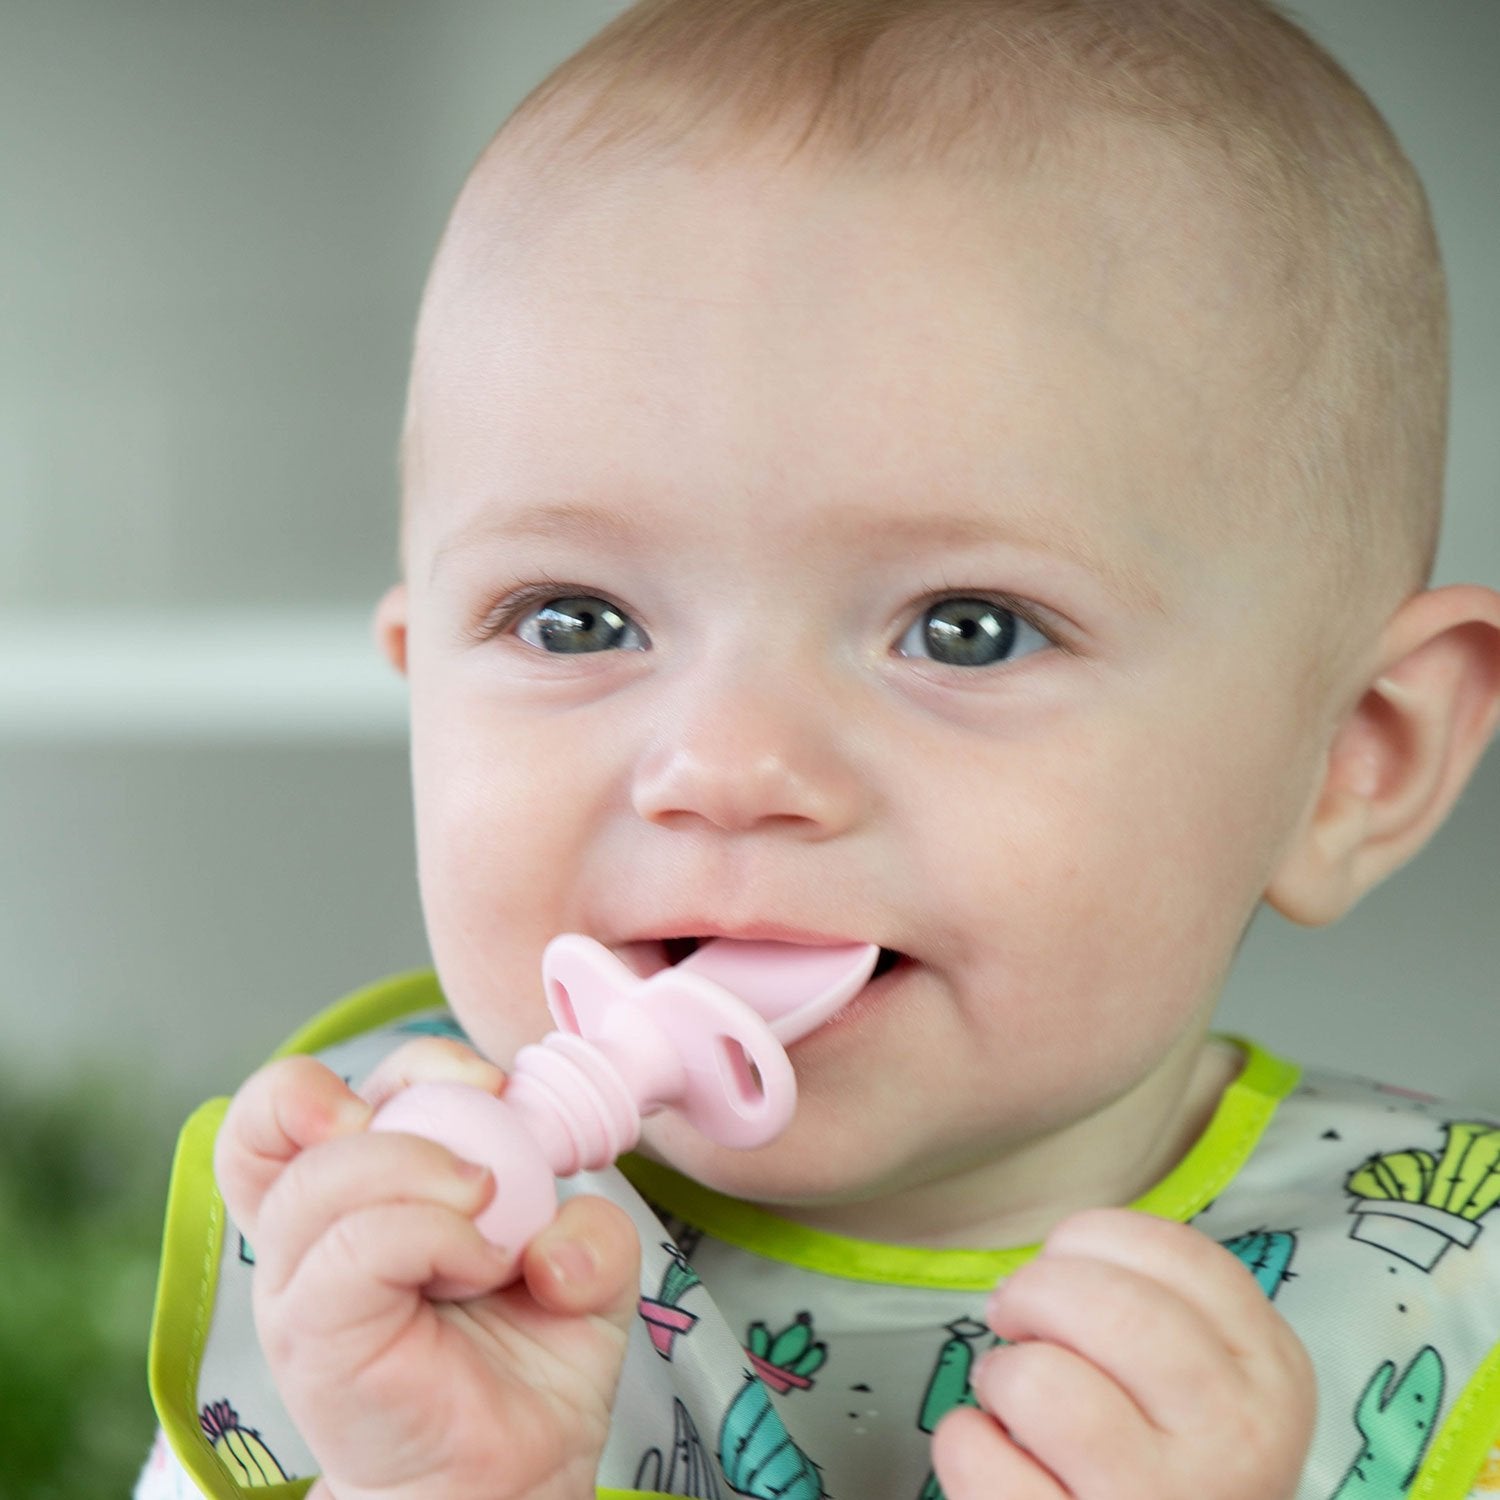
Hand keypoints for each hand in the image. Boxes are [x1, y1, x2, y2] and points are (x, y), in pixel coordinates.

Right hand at [214, 1038, 640, 1499]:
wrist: (509, 1480)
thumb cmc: (527, 1369)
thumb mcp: (587, 1272)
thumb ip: (595, 1229)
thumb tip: (555, 1241)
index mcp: (357, 1192)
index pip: (322, 1091)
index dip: (404, 1062)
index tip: (491, 1085)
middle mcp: (313, 1231)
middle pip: (281, 1109)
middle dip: (397, 1082)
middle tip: (481, 1108)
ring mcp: (302, 1286)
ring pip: (318, 1178)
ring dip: (422, 1168)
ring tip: (487, 1206)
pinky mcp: (313, 1339)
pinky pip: (354, 1249)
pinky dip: (431, 1233)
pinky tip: (480, 1262)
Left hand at [931, 1208, 1314, 1499]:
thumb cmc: (1173, 1468)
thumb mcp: (1209, 1388)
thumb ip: (1158, 1314)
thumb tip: (1054, 1263)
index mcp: (1271, 1378)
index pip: (1180, 1256)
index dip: (1094, 1239)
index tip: (1061, 1261)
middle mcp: (1235, 1445)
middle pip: (1112, 1308)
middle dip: (1036, 1290)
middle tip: (1013, 1316)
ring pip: (1045, 1384)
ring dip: (1002, 1373)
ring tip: (1007, 1396)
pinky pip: (984, 1459)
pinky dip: (965, 1441)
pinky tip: (990, 1452)